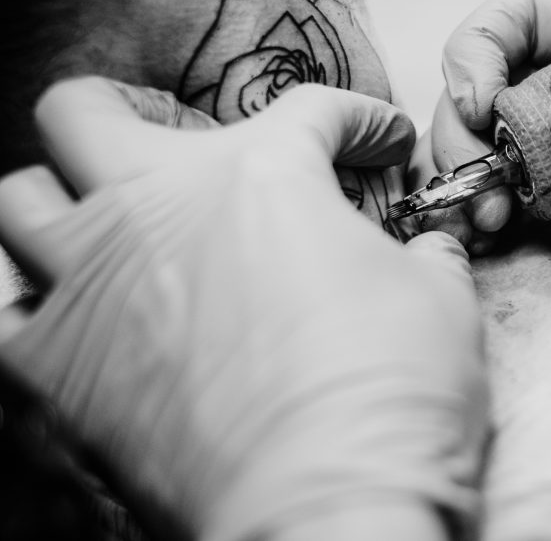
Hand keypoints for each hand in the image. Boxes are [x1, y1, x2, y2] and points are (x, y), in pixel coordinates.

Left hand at [0, 78, 486, 540]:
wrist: (329, 504)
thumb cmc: (393, 393)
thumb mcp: (443, 303)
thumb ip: (426, 256)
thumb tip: (430, 251)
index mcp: (265, 177)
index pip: (308, 111)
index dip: (359, 120)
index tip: (379, 143)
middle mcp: (161, 206)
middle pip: (84, 112)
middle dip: (125, 111)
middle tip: (171, 143)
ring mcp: (96, 282)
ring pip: (20, 198)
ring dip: (63, 200)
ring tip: (110, 223)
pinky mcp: (58, 366)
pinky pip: (7, 309)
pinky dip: (35, 301)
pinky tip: (80, 315)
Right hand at [429, 0, 550, 249]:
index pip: (528, 18)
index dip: (484, 47)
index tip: (481, 107)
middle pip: (481, 85)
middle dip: (463, 132)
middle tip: (485, 194)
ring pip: (471, 146)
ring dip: (458, 180)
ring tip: (488, 227)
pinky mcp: (541, 225)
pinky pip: (477, 204)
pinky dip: (463, 219)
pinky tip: (485, 245)